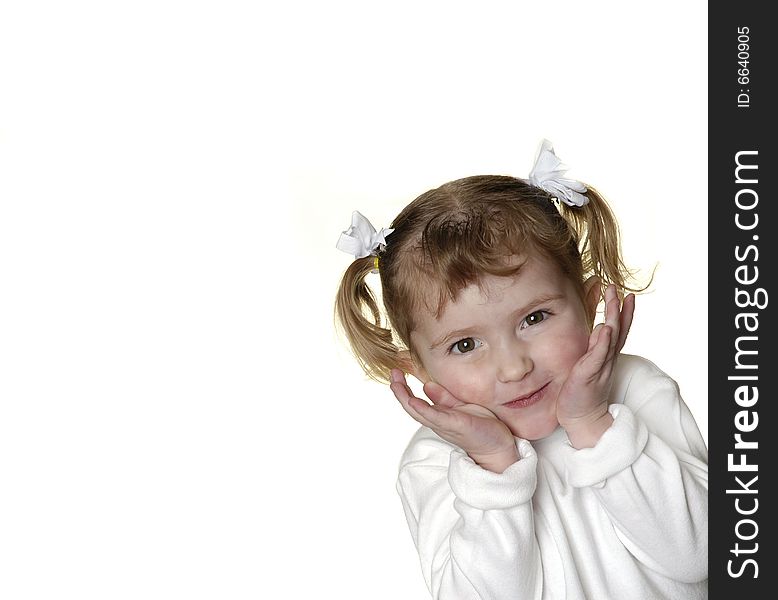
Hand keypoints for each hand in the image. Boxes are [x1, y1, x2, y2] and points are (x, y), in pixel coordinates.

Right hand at [390, 369, 518, 472]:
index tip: (396, 372)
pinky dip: (424, 411)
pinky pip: (437, 418)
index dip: (403, 388)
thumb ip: (444, 398)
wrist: (497, 447)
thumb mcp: (460, 407)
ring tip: (395, 384)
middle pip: (411, 407)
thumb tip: (426, 385)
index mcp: (438, 415)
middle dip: (399, 391)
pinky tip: (415, 402)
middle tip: (392, 374)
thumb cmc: (480, 427)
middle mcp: (437, 421)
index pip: (415, 401)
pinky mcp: (457, 426)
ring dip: (406, 398)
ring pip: (419, 413)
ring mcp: (445, 425)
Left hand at [556, 285, 634, 447]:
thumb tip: (599, 326)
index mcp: (606, 355)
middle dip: (619, 308)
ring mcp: (600, 366)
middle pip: (617, 329)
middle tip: (618, 288)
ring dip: (613, 317)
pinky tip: (604, 328)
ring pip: (610, 338)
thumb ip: (594, 345)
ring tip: (614, 299)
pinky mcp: (588, 374)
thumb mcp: (588, 363)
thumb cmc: (581, 390)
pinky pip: (598, 356)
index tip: (627, 294)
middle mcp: (607, 359)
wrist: (581, 418)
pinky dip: (602, 342)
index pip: (618, 330)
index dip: (624, 312)